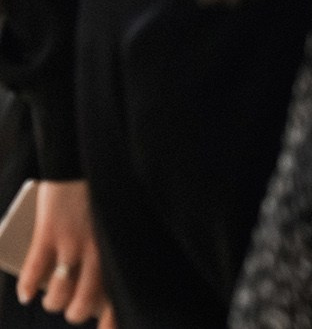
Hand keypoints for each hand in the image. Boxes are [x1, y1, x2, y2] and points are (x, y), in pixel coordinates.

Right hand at [19, 180, 112, 325]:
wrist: (91, 159)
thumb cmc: (110, 195)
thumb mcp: (123, 226)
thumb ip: (115, 254)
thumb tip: (102, 289)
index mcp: (122, 253)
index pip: (120, 300)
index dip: (111, 324)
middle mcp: (100, 253)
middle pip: (82, 307)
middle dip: (73, 312)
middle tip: (70, 305)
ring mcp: (74, 244)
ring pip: (58, 296)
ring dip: (51, 302)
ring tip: (50, 299)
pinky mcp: (50, 233)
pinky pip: (34, 273)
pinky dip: (28, 287)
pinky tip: (27, 294)